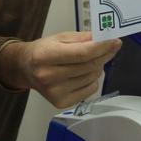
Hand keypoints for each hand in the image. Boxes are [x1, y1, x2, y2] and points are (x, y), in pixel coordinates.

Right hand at [0, 31, 121, 108]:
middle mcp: (48, 76)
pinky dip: (93, 80)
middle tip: (111, 47)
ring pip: (92, 78)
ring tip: (88, 61)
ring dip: (98, 67)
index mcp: (45, 56)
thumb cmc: (43, 50)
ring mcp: (55, 92)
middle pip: (89, 66)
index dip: (102, 47)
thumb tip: (103, 38)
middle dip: (104, 55)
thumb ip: (81, 38)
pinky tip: (83, 74)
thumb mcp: (59, 37)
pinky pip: (90, 90)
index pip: (82, 53)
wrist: (24, 69)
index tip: (116, 41)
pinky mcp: (61, 103)